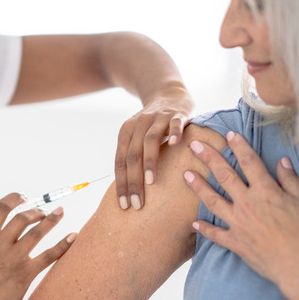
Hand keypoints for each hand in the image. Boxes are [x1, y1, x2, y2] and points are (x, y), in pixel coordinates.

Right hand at [0, 193, 75, 299]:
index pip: (0, 208)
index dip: (15, 198)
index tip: (24, 197)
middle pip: (22, 217)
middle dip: (36, 210)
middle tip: (44, 211)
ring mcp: (12, 259)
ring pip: (36, 232)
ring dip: (51, 220)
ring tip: (59, 213)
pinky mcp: (24, 274)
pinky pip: (48, 256)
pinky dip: (63, 245)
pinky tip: (73, 236)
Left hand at [114, 84, 192, 209]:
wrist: (169, 93)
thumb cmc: (152, 125)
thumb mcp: (137, 137)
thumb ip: (133, 157)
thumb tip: (128, 192)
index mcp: (126, 132)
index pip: (120, 162)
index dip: (121, 184)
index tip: (124, 206)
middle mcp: (139, 124)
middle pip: (133, 155)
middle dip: (133, 181)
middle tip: (137, 204)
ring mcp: (159, 118)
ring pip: (151, 140)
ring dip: (149, 161)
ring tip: (150, 182)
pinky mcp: (178, 113)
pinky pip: (175, 123)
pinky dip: (174, 132)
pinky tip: (175, 145)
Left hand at [183, 131, 298, 283]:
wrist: (298, 266)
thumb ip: (291, 180)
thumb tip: (283, 162)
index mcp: (265, 191)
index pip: (249, 162)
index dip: (239, 146)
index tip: (229, 134)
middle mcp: (247, 204)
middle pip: (225, 175)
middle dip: (209, 158)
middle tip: (195, 145)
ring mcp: (238, 223)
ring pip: (213, 201)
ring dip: (198, 186)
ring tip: (186, 174)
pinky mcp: (235, 242)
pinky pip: (216, 234)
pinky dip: (205, 229)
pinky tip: (195, 223)